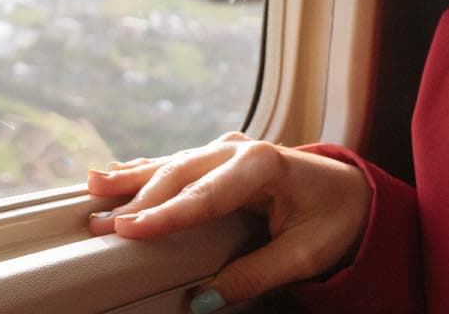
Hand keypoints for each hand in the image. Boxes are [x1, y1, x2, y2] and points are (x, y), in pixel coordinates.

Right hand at [85, 132, 369, 306]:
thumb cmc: (335, 220)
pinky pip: (177, 164)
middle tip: (101, 225)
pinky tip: (115, 173)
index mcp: (263, 165)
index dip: (164, 215)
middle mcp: (240, 150)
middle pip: (179, 174)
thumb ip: (255, 275)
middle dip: (138, 200)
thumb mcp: (304, 255)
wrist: (354, 193)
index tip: (129, 230)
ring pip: (171, 163)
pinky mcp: (220, 157)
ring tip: (94, 187)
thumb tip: (204, 299)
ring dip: (131, 179)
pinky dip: (144, 170)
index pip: (204, 196)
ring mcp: (228, 149)